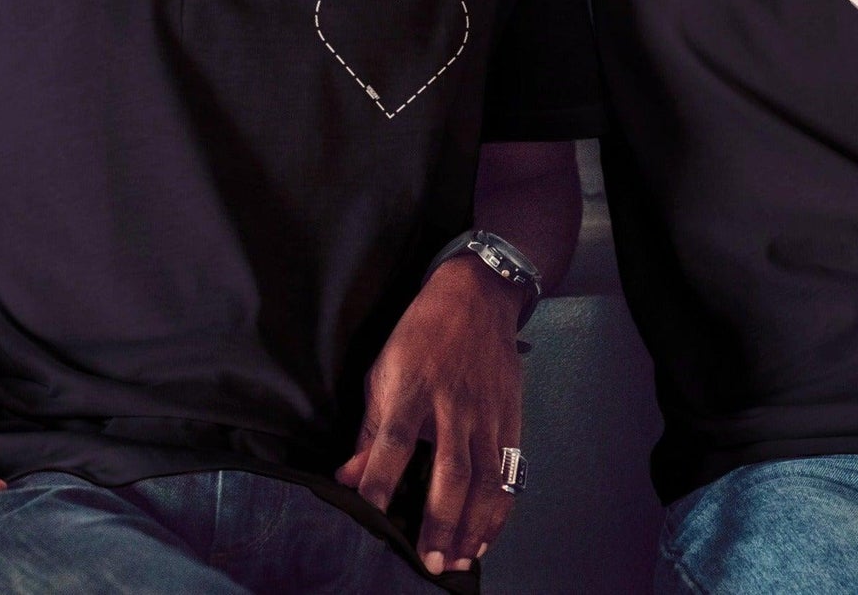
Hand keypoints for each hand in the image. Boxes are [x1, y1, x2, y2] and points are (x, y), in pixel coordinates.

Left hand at [335, 256, 523, 576]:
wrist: (477, 296)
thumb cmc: (421, 333)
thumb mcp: (384, 369)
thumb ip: (370, 428)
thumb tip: (347, 478)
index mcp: (412, 387)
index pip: (392, 443)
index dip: (379, 482)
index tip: (369, 517)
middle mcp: (452, 403)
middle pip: (449, 470)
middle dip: (440, 520)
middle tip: (429, 561)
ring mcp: (486, 411)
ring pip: (484, 477)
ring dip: (473, 525)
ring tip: (458, 559)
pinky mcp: (510, 416)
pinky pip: (507, 470)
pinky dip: (498, 508)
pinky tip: (485, 536)